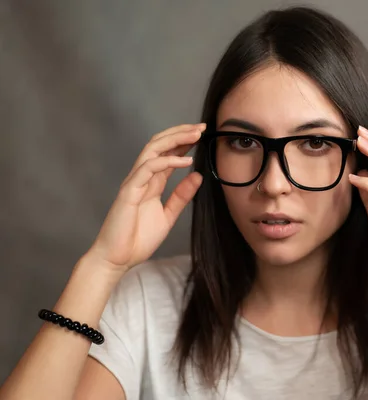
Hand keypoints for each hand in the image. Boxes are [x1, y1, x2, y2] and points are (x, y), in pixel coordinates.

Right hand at [85, 123, 204, 272]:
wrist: (117, 259)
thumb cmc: (137, 239)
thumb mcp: (168, 216)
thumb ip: (181, 197)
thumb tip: (198, 176)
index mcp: (151, 183)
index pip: (167, 154)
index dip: (183, 142)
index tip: (202, 134)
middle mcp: (142, 178)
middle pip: (159, 145)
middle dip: (180, 133)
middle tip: (201, 127)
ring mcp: (134, 183)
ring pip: (152, 150)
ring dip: (174, 140)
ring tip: (195, 135)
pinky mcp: (129, 191)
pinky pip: (147, 169)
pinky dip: (167, 162)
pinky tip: (185, 160)